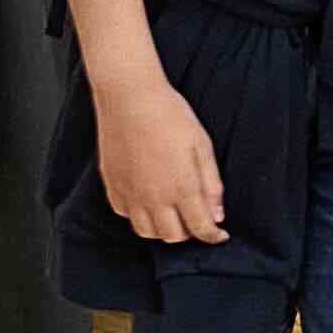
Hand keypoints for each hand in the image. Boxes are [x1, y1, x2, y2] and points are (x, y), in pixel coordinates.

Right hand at [86, 42, 227, 250]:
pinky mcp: (112, 184)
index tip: (220, 235)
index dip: (214, 236)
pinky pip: (125, 214)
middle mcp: (154, 198)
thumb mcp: (201, 145)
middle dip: (189, 233)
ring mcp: (130, 193)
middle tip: (195, 217)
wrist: (129, 96)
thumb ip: (211, 184)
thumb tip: (217, 215)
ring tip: (171, 213)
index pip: (201, 229)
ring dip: (162, 229)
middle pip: (173, 236)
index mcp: (182, 188)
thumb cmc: (170, 115)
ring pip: (146, 232)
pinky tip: (147, 200)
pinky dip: (138, 215)